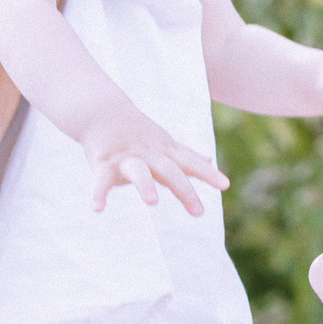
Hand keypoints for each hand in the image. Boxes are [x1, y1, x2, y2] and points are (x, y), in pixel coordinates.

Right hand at [81, 104, 230, 216]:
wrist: (100, 110)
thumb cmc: (135, 131)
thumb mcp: (163, 142)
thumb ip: (185, 154)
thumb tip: (208, 159)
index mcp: (164, 152)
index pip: (190, 163)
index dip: (208, 173)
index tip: (225, 185)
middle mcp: (148, 154)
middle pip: (170, 171)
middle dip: (185, 190)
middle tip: (199, 212)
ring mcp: (126, 158)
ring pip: (138, 172)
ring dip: (145, 185)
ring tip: (152, 203)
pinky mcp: (103, 163)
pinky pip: (100, 180)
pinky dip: (98, 194)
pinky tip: (97, 209)